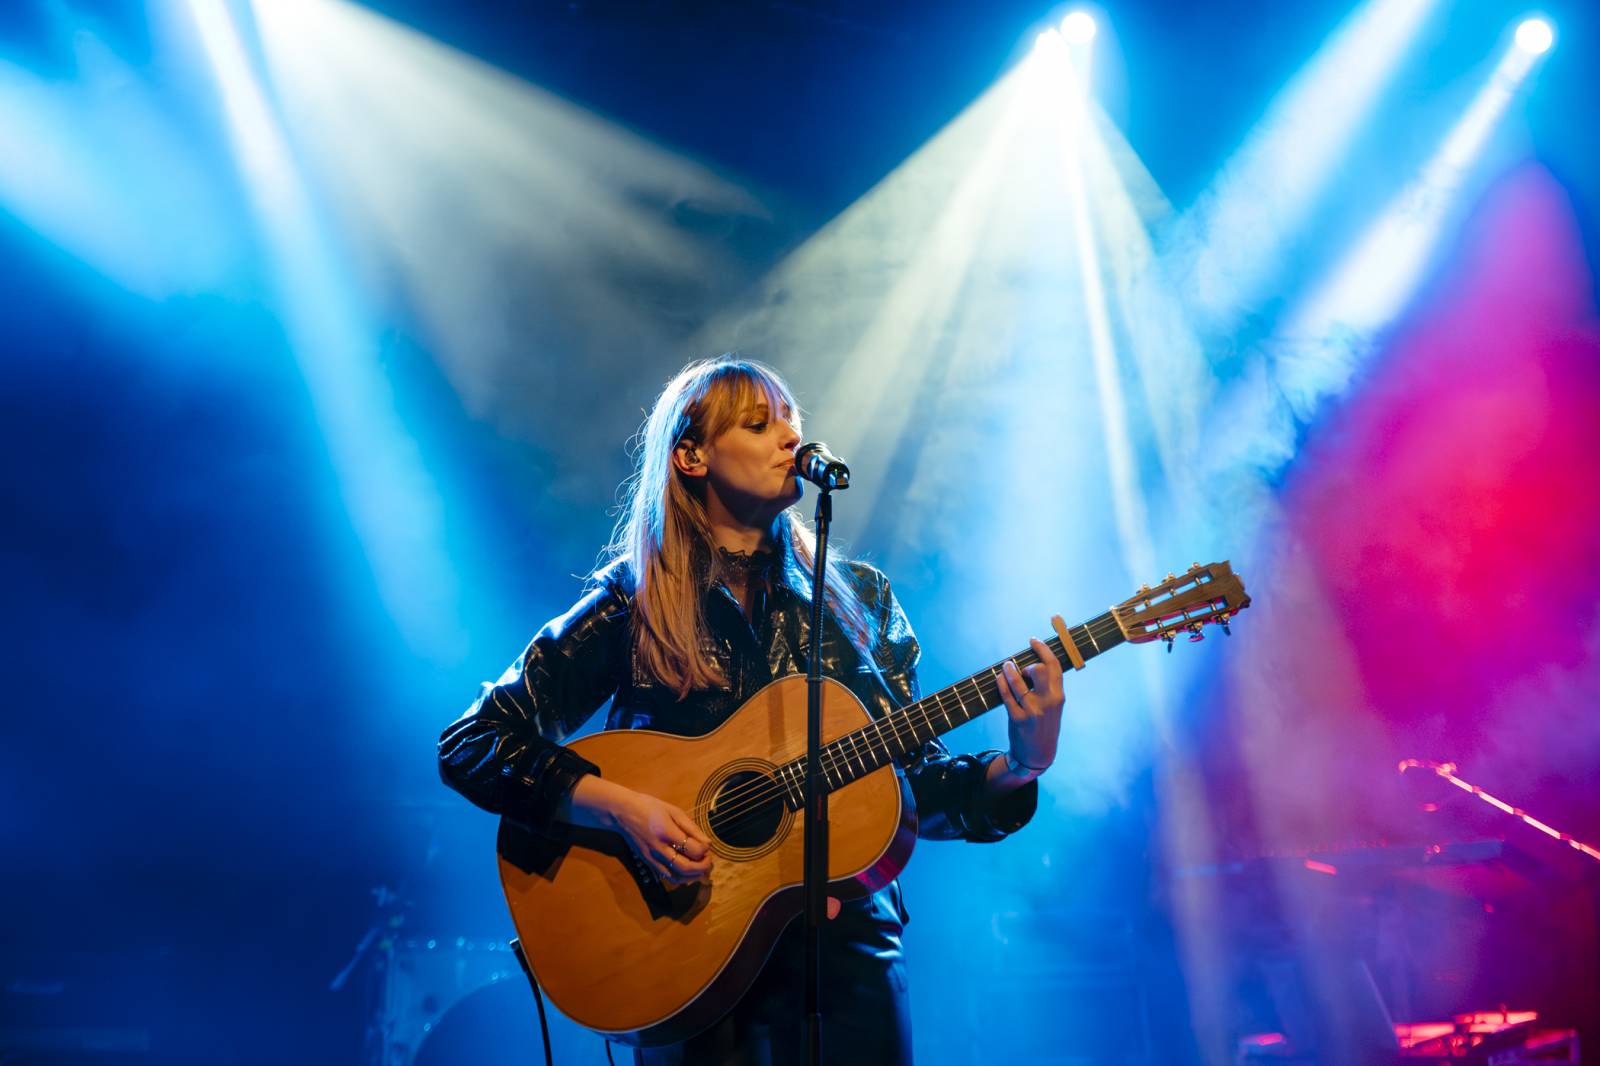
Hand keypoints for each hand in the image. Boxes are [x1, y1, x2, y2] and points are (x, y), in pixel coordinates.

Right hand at [565, 777, 712, 886]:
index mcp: (667, 832)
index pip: (692, 849)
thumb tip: (707, 843)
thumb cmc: (650, 807)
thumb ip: (691, 828)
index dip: (704, 850)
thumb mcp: (673, 811)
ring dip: (693, 876)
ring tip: (700, 868)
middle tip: (709, 861)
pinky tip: (687, 872)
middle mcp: (659, 848)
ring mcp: (652, 858)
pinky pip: (666, 876)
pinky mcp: (648, 862)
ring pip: (676, 877)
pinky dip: (680, 878)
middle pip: (685, 867)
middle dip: (702, 867)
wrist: (623, 813)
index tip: (707, 846)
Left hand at [998, 637, 1064, 772]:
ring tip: (1006, 666)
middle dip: (1027, 664)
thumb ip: (1048, 686)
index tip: (1033, 640)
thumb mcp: (1053, 705)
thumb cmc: (1045, 723)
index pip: (1053, 666)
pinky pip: (1006, 695)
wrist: (1038, 754)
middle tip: (1021, 669)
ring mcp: (1032, 711)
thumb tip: (1033, 661)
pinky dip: (1001, 683)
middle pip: (1039, 670)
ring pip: (1018, 682)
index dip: (1043, 649)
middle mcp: (1048, 702)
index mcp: (1059, 696)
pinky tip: (1000, 678)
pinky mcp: (1017, 718)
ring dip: (1009, 670)